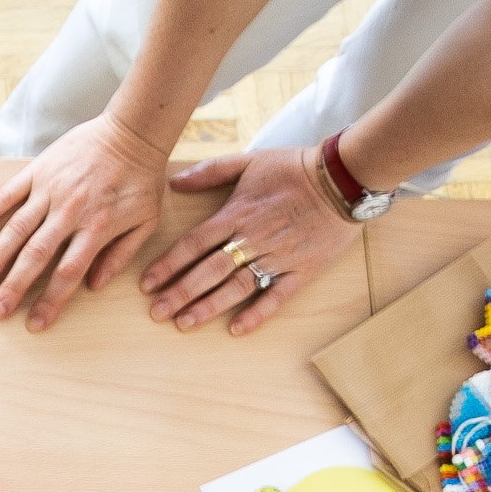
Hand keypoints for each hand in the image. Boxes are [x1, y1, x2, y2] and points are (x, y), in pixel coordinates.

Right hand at [0, 111, 172, 330]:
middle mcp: (70, 211)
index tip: (34, 324)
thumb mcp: (146, 221)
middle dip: (14, 287)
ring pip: (17, 229)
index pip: (69, 273)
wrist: (134, 130)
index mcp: (97, 227)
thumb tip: (95, 286)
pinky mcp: (38, 171)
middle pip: (36, 256)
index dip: (50, 301)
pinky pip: (8, 195)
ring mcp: (50, 190)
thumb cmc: (142, 179)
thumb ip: (121, 255)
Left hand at [140, 147, 359, 337]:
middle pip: (209, 270)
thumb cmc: (294, 168)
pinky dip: (257, 313)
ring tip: (184, 323)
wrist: (343, 177)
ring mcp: (277, 256)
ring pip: (237, 286)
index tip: (147, 284)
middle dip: (180, 293)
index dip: (168, 265)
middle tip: (156, 313)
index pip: (194, 243)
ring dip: (209, 306)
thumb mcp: (249, 161)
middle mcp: (253, 238)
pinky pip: (277, 296)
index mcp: (237, 213)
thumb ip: (210, 171)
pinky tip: (236, 329)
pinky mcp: (301, 270)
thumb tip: (174, 181)